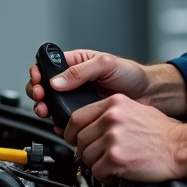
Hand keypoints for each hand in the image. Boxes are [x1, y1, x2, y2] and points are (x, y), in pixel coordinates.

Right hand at [26, 49, 186, 133]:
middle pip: (45, 87)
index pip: (48, 65)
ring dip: (45, 108)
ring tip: (47, 111)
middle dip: (37, 93)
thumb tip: (57, 81)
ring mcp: (78, 98)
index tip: (38, 81)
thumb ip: (81, 71)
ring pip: (52, 104)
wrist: (149, 95)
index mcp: (76, 62)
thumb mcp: (106, 64)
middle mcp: (74, 81)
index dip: (38, 73)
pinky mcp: (84, 114)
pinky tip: (59, 124)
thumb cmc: (132, 74)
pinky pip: (66, 120)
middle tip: (40, 98)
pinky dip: (58, 123)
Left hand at [64, 94, 186, 183]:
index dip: (70, 132)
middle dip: (85, 151)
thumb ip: (112, 114)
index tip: (72, 139)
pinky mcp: (116, 158)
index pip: (77, 116)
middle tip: (97, 157)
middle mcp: (112, 118)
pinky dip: (104, 177)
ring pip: (86, 156)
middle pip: (79, 138)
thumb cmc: (163, 133)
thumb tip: (93, 124)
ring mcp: (113, 138)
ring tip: (110, 166)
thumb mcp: (136, 110)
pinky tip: (116, 174)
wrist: (180, 147)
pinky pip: (97, 172)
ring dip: (95, 165)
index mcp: (114, 103)